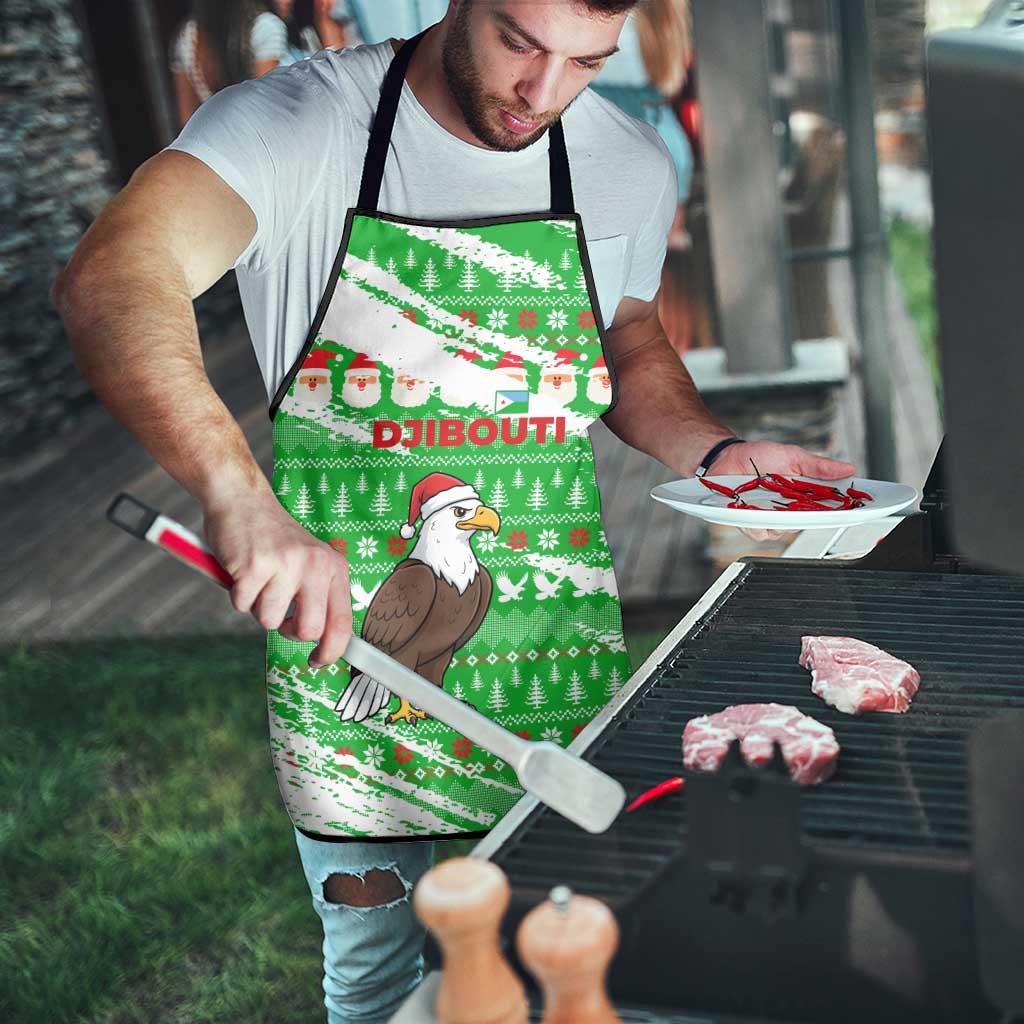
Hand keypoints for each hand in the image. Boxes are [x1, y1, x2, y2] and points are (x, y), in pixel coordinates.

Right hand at [203, 488, 351, 668]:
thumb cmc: (274, 538)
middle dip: (289, 632)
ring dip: (258, 607)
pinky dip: (237, 594)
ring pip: (269, 621)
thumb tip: (325, 642)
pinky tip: (243, 570)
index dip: (332, 651)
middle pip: (309, 630)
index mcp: (334, 567)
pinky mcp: (254, 566)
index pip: (343, 622)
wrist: (242, 500)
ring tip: (259, 579)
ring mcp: (285, 565)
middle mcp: (315, 565)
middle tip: (280, 615)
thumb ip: (319, 595)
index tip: (318, 662)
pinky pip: (242, 605)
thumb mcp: (310, 561)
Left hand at [709, 441, 856, 541]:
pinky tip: (755, 512)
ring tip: (775, 504)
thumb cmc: (758, 457)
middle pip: (808, 523)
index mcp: (803, 495)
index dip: (843, 510)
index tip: (857, 508)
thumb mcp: (792, 456)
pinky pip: (759, 532)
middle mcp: (789, 510)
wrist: (726, 457)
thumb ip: (818, 466)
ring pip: (784, 531)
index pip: (828, 507)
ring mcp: (769, 518)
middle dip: (813, 517)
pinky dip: (758, 524)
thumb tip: (848, 468)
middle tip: (813, 506)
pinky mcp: (750, 523)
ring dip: (781, 519)